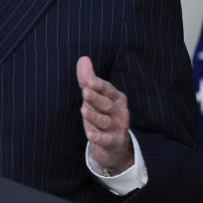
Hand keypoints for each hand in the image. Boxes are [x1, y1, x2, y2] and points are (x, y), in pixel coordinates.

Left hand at [76, 56, 132, 173]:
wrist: (114, 144)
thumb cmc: (102, 114)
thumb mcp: (95, 97)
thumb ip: (88, 79)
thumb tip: (83, 58)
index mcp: (116, 98)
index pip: (108, 90)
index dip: (99, 85)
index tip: (89, 80)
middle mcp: (120, 111)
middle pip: (106, 104)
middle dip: (96, 98)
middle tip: (85, 92)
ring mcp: (118, 127)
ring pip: (104, 121)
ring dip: (94, 116)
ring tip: (84, 110)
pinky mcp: (114, 142)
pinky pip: (106, 139)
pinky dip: (98, 138)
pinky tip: (90, 135)